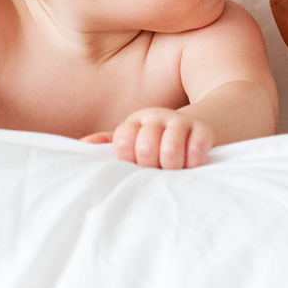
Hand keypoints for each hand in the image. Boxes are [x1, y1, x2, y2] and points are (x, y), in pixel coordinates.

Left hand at [83, 107, 214, 169]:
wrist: (199, 125)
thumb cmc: (159, 140)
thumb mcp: (135, 139)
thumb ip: (110, 143)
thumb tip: (83, 144)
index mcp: (136, 121)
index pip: (122, 140)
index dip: (127, 159)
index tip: (135, 164)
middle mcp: (156, 117)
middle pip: (145, 148)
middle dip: (150, 166)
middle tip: (156, 170)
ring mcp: (181, 122)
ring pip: (170, 150)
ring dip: (171, 167)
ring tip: (173, 170)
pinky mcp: (203, 130)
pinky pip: (195, 151)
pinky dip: (193, 164)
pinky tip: (191, 165)